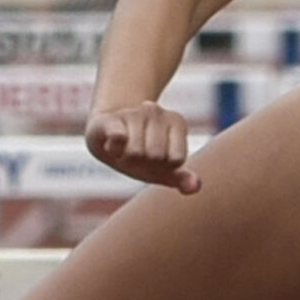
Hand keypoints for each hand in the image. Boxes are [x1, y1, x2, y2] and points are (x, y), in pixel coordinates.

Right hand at [85, 102, 200, 192]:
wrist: (104, 134)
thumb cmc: (139, 153)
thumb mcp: (162, 168)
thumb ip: (181, 178)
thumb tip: (195, 187)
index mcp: (176, 122)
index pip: (177, 159)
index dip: (164, 167)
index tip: (156, 159)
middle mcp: (156, 112)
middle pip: (155, 156)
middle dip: (144, 163)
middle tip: (135, 154)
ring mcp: (133, 113)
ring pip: (135, 153)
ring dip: (126, 159)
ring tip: (123, 149)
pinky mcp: (111, 119)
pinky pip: (118, 138)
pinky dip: (113, 149)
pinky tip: (111, 145)